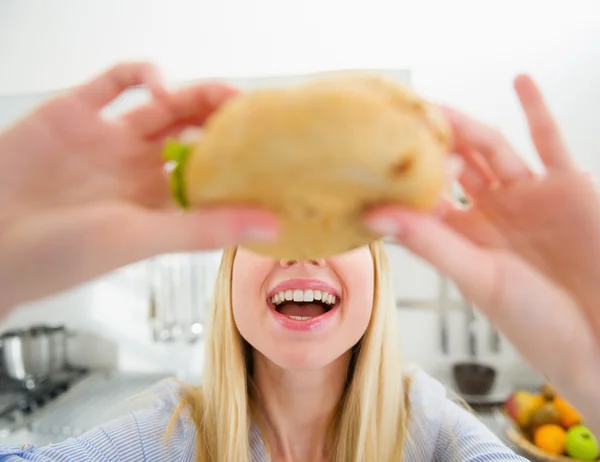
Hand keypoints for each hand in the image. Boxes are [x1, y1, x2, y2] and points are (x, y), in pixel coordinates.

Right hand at [0, 62, 277, 309]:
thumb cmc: (57, 256)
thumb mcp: (139, 240)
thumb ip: (203, 229)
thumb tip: (272, 226)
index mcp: (160, 202)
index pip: (215, 174)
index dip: (242, 159)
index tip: (272, 147)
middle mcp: (140, 169)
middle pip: (195, 133)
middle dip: (224, 120)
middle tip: (251, 112)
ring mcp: (109, 140)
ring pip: (165, 106)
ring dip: (195, 95)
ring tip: (222, 95)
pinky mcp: (76, 114)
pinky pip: (115, 84)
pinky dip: (142, 74)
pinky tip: (159, 82)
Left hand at [365, 75, 599, 429]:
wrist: (599, 336)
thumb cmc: (535, 321)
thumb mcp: (476, 276)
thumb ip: (430, 242)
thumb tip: (372, 215)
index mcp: (464, 235)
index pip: (426, 195)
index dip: (404, 175)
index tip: (376, 152)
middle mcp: (492, 212)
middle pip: (455, 165)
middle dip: (431, 143)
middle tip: (401, 117)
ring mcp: (527, 197)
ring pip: (492, 150)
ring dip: (468, 127)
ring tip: (439, 108)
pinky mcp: (565, 187)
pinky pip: (549, 142)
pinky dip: (537, 111)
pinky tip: (520, 81)